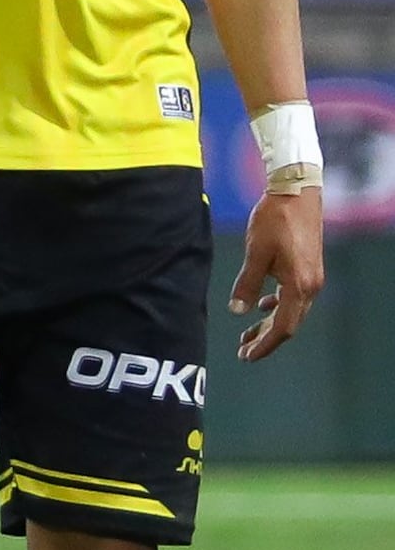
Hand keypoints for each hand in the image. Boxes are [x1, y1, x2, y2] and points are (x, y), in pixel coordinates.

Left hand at [233, 180, 325, 362]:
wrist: (296, 193)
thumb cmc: (274, 220)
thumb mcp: (255, 253)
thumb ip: (247, 284)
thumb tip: (237, 311)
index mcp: (299, 286)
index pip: (283, 327)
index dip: (265, 344)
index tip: (247, 356)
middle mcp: (310, 286)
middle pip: (289, 323)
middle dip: (265, 339)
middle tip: (242, 352)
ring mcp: (312, 278)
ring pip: (291, 310)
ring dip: (269, 323)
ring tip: (246, 334)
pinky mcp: (308, 269)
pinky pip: (293, 296)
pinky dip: (277, 306)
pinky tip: (262, 306)